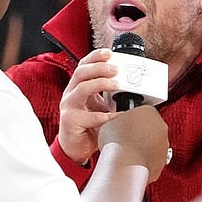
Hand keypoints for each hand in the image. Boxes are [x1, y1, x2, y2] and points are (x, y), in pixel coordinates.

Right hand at [58, 48, 118, 164]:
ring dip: (100, 83)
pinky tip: (117, 115)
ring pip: (82, 88)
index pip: (83, 65)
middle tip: (116, 69)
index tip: (109, 53)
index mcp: (77, 87)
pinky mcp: (71, 121)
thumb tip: (132, 87)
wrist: (75, 149)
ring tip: (116, 84)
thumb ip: (109, 96)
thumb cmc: (88, 126)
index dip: (95, 57)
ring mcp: (69, 107)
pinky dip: (106, 115)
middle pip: (81, 72)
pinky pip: (89, 116)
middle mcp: (70, 94)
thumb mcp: (99, 106)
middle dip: (99, 67)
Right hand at [98, 105, 169, 182]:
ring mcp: (163, 144)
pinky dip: (145, 160)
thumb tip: (116, 126)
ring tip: (127, 151)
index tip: (125, 124)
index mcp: (149, 111)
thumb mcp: (110, 122)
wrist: (125, 162)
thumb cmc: (118, 141)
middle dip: (140, 133)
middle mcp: (160, 127)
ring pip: (154, 143)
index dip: (132, 119)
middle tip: (125, 138)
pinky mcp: (161, 161)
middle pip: (151, 127)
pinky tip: (132, 161)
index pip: (143, 111)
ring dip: (144, 146)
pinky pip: (153, 158)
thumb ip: (118, 121)